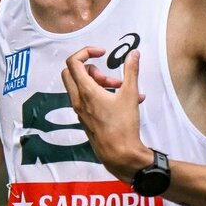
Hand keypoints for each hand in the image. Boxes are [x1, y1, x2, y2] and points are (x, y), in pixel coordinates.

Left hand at [61, 46, 147, 181]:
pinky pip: (87, 100)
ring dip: (98, 83)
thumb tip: (134, 54)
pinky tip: (124, 101)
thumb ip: (131, 71)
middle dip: (89, 68)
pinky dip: (100, 95)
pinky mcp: (85, 119)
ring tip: (121, 89)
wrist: (119, 154)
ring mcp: (79, 111)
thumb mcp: (130, 95)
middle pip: (71, 73)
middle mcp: (78, 100)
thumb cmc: (123, 126)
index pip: (73, 62)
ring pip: (80, 87)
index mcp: (86, 91)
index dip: (86, 51)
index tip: (102, 52)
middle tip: (106, 76)